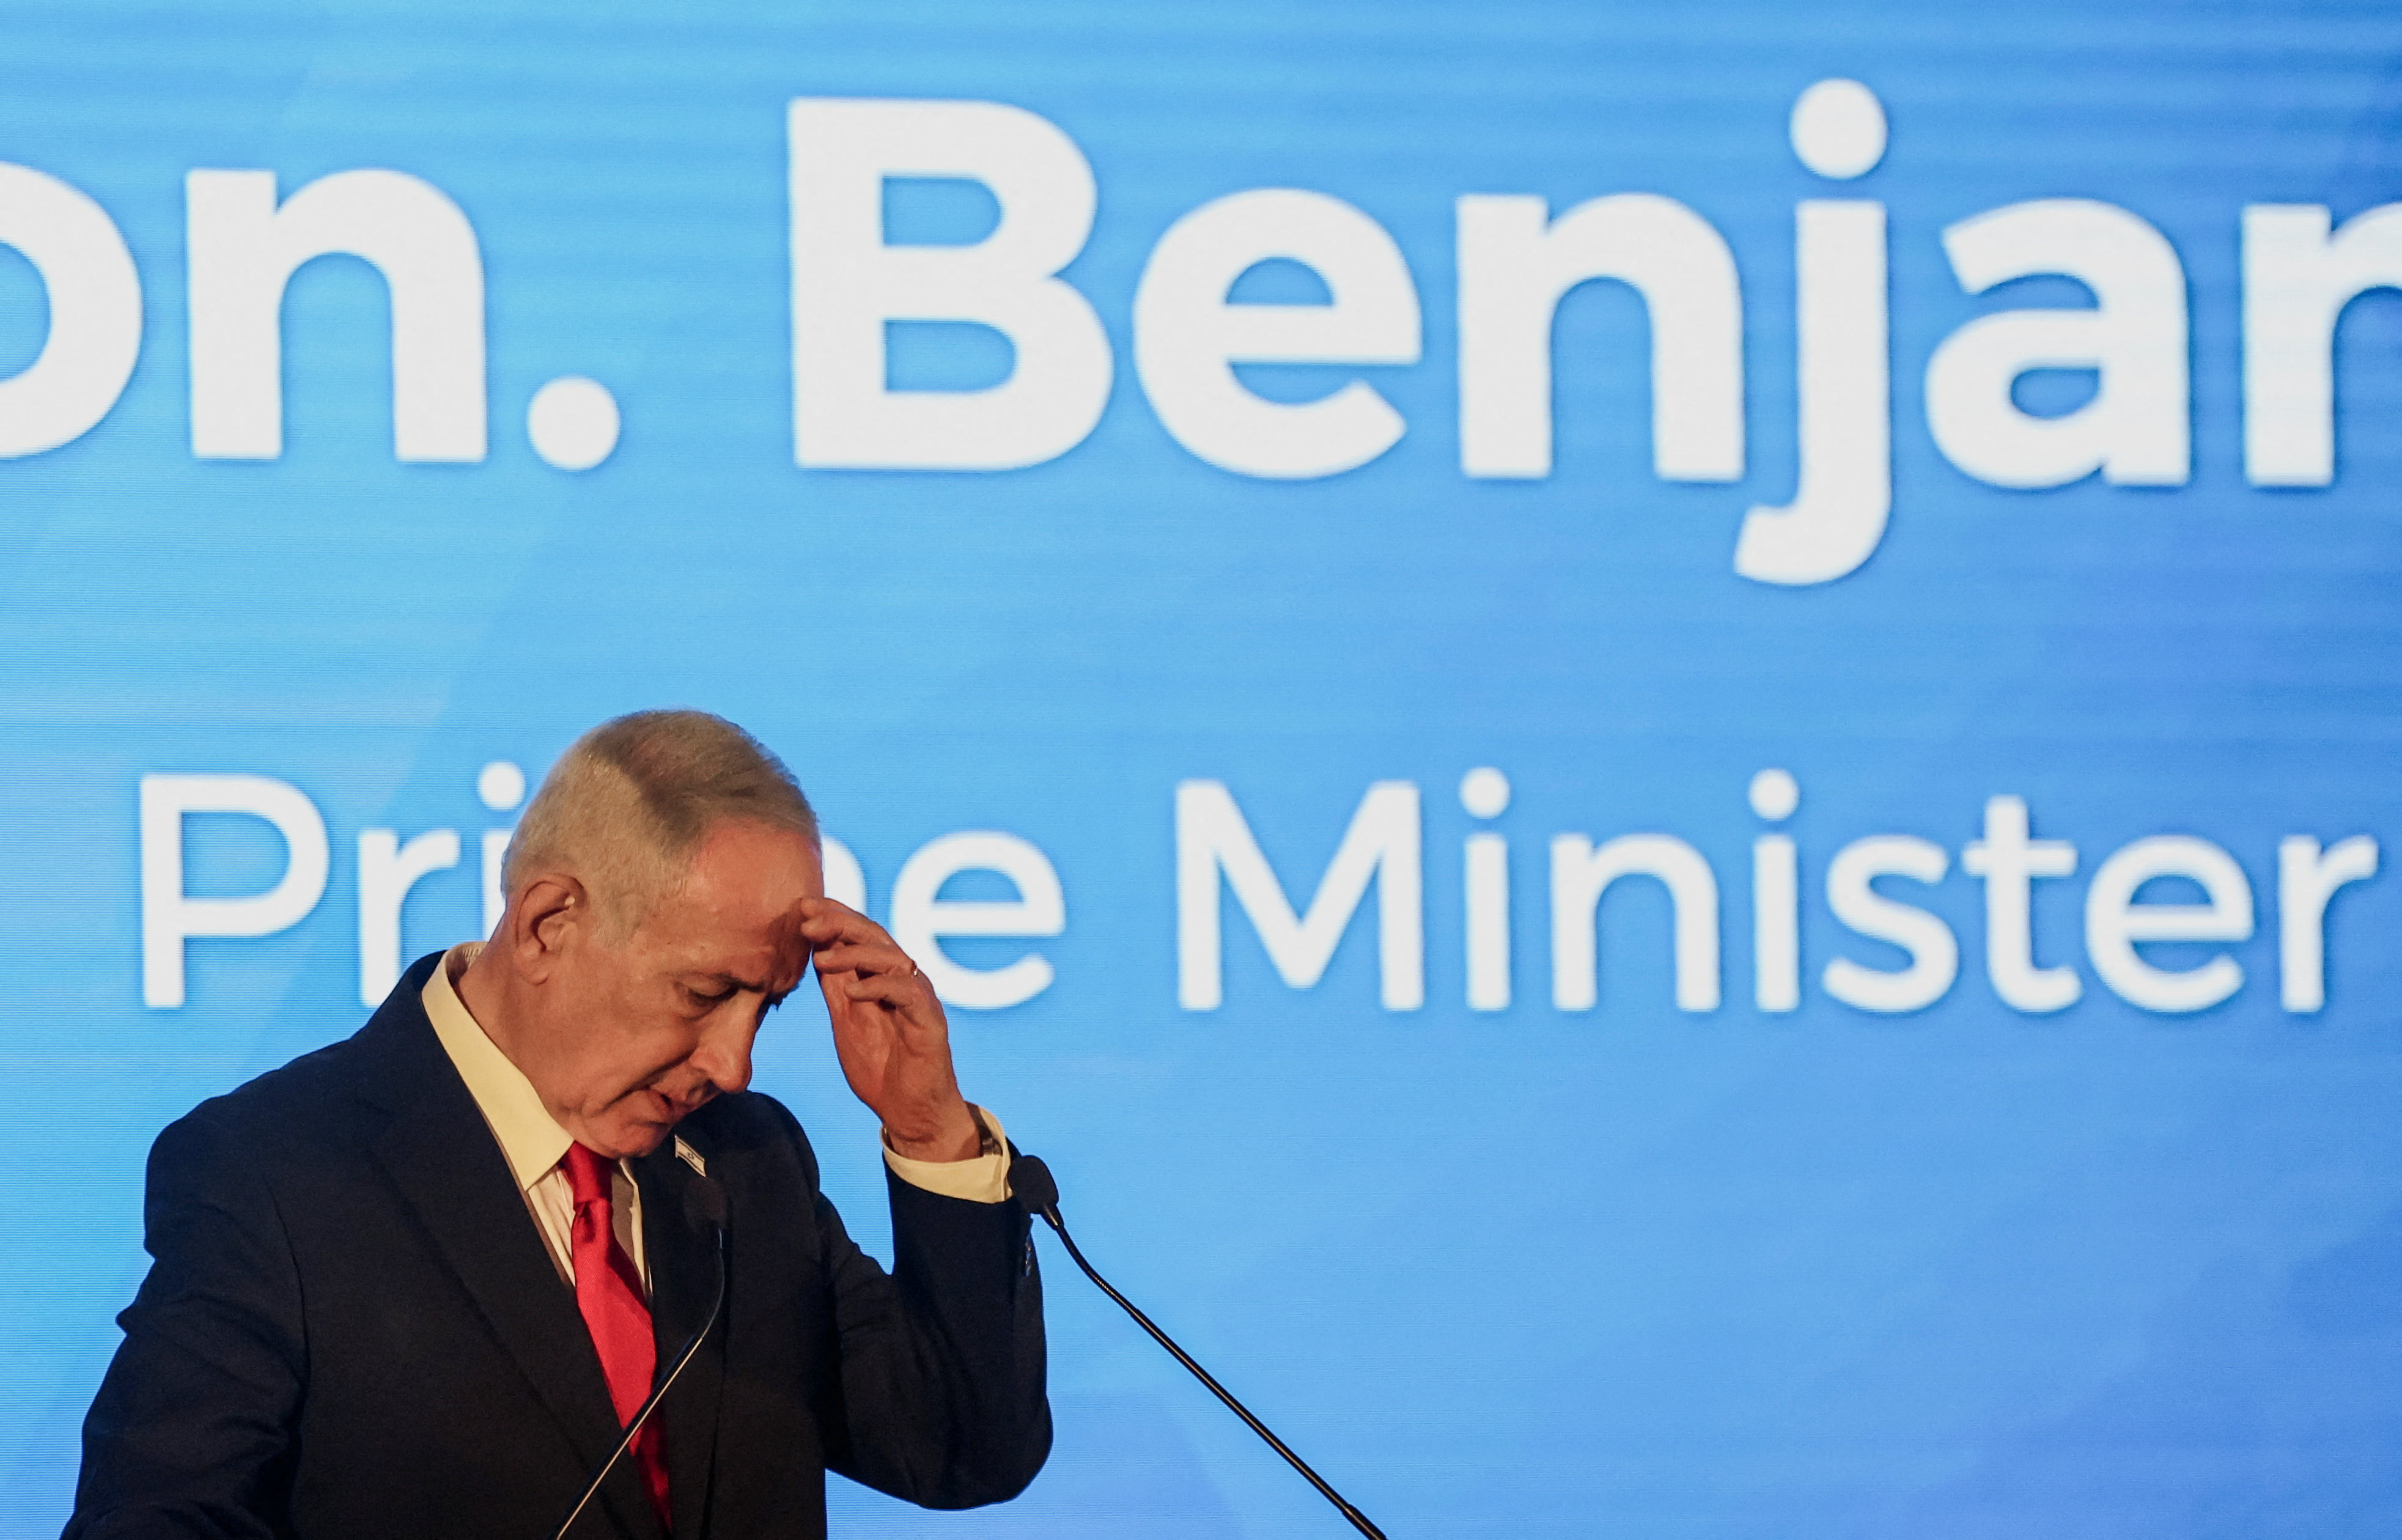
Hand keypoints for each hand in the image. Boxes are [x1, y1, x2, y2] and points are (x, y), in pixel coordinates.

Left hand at [798, 897, 981, 1161]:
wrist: (910, 1112)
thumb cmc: (881, 1068)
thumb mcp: (847, 1021)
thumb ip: (837, 988)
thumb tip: (815, 950)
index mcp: (883, 978)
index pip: (859, 935)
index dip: (833, 916)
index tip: (801, 907)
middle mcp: (904, 981)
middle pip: (876, 936)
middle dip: (840, 923)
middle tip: (807, 920)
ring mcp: (919, 999)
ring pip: (893, 957)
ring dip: (855, 953)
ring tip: (822, 957)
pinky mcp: (930, 1021)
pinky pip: (908, 993)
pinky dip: (880, 987)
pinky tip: (853, 991)